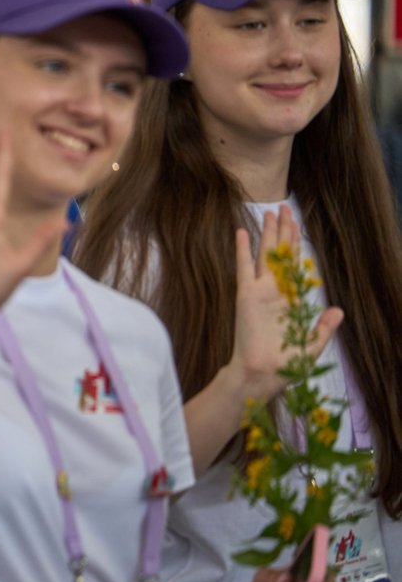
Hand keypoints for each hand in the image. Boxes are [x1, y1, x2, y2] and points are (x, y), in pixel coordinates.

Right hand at [229, 209, 341, 399]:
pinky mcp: (245, 295)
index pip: (294, 265)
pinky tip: (243, 232)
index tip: (296, 225)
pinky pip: (244, 268)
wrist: (262, 373)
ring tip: (269, 212)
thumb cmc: (285, 364)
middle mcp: (275, 291)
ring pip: (265, 255)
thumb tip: (338, 310)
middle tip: (284, 208)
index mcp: (291, 300)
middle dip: (283, 231)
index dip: (296, 245)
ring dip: (267, 234)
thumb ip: (324, 327)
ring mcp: (259, 291)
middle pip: (280, 254)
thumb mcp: (312, 345)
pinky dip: (242, 250)